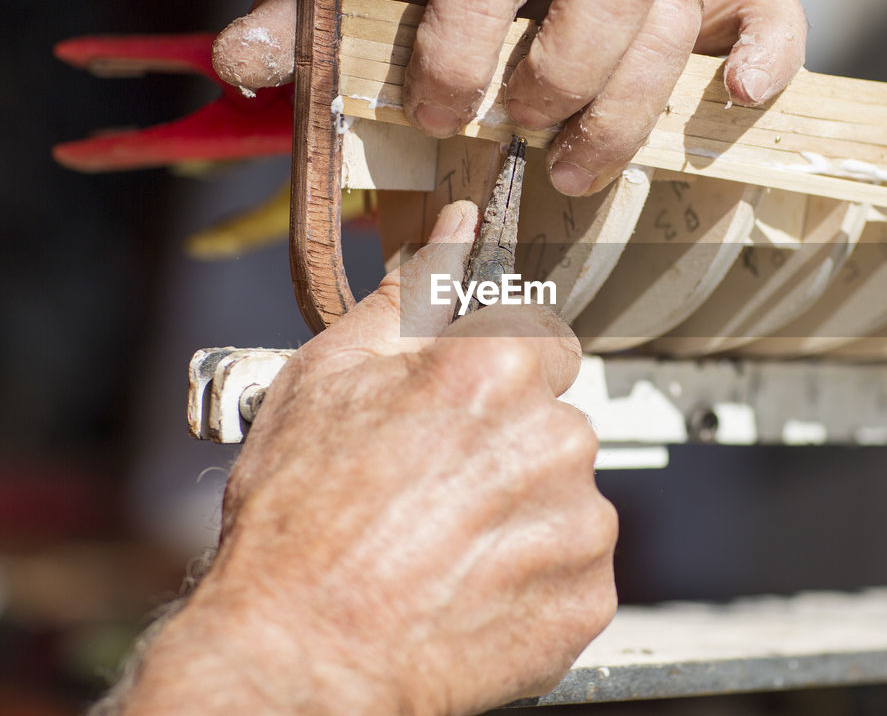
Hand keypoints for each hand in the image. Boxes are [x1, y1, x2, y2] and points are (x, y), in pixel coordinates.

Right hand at [125, 202, 616, 715]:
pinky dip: (536, 572)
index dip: (493, 370)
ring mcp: (579, 522)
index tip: (460, 407)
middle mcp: (555, 438)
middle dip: (508, 440)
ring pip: (567, 490)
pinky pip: (576, 562)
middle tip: (434, 486)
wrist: (300, 655)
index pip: (539, 336)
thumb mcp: (327, 377)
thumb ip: (410, 293)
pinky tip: (471, 583)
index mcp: (496, 369)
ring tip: (445, 543)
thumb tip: (457, 230)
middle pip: (554, 416)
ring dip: (523, 508)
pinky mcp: (587, 596)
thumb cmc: (299, 524)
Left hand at [211, 0, 806, 196]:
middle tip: (515, 134)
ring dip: (629, 106)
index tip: (437, 111)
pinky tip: (732, 98)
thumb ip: (301, 20)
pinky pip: (762, 5)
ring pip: (679, 16)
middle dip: (563, 74)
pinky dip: (768, 48)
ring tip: (571, 169)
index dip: (464, 41)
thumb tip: (241, 63)